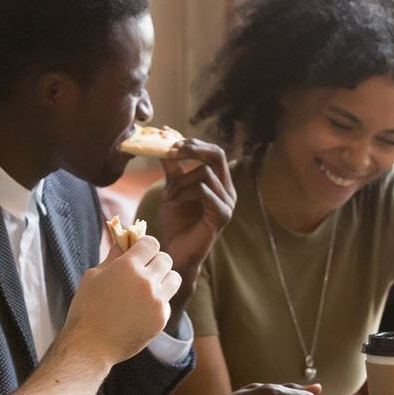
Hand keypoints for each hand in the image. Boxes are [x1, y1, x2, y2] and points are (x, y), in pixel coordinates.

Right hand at [61, 236, 181, 365]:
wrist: (91, 345)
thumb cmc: (86, 308)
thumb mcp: (92, 277)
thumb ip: (111, 258)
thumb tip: (123, 244)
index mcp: (127, 266)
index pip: (151, 243)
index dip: (145, 246)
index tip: (140, 252)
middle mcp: (146, 281)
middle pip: (165, 259)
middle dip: (155, 261)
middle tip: (145, 270)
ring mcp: (157, 300)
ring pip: (174, 278)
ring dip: (164, 278)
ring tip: (150, 287)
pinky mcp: (161, 318)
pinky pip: (168, 301)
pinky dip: (159, 302)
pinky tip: (143, 309)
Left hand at [156, 139, 236, 303]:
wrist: (174, 253)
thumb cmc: (175, 224)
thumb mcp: (172, 189)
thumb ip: (172, 168)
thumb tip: (165, 140)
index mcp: (219, 183)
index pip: (213, 152)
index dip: (193, 144)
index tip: (170, 144)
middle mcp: (228, 191)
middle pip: (217, 155)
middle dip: (192, 150)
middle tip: (171, 152)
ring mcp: (228, 204)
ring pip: (205, 174)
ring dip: (180, 181)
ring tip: (167, 196)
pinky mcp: (222, 216)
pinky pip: (205, 191)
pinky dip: (185, 192)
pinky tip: (173, 202)